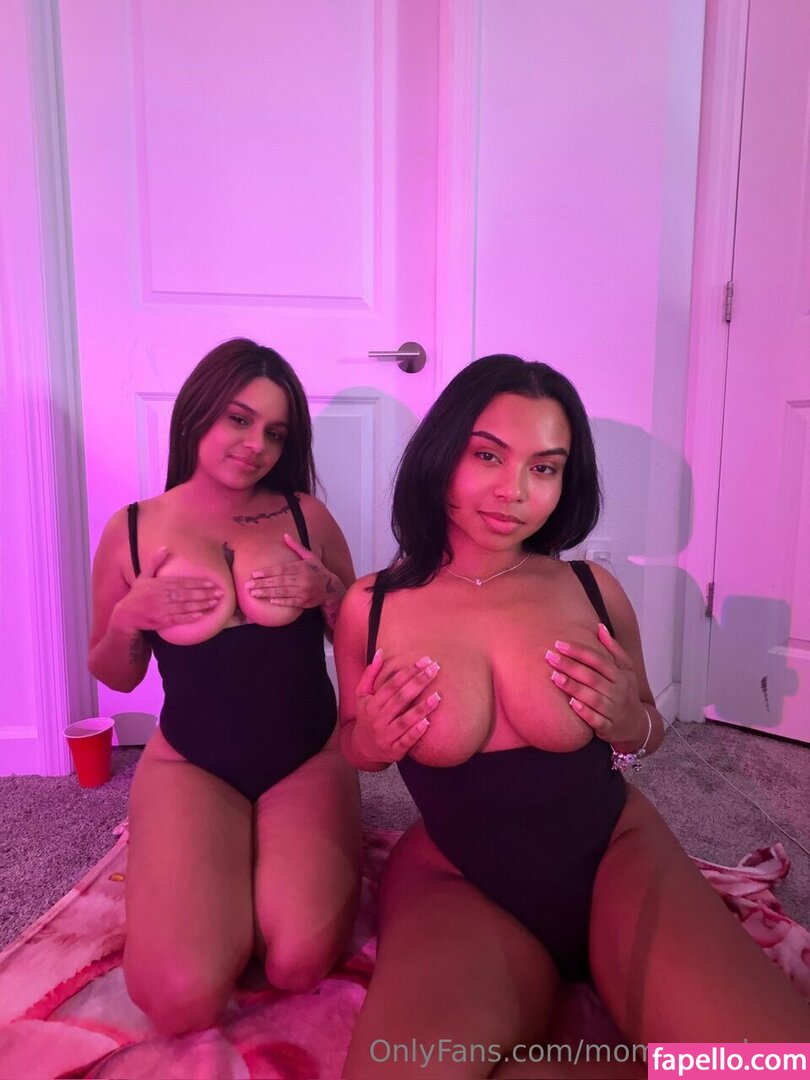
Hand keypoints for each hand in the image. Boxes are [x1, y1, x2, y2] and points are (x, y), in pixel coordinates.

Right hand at [110, 548, 222, 633]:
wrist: (125, 615)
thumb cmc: (137, 595)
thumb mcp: (143, 576)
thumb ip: (154, 562)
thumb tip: (164, 547)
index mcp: (159, 584)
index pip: (182, 583)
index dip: (197, 583)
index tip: (211, 583)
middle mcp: (161, 596)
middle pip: (186, 594)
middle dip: (204, 594)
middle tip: (220, 593)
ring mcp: (162, 609)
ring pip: (185, 606)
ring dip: (201, 605)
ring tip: (215, 603)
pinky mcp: (161, 621)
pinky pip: (178, 619)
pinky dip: (189, 617)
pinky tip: (201, 616)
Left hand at [247, 533, 340, 608]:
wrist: (331, 588)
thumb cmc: (318, 571)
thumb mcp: (310, 556)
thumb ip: (296, 547)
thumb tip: (285, 535)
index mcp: (301, 567)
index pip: (281, 569)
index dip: (267, 572)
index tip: (255, 574)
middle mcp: (302, 579)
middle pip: (278, 581)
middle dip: (262, 583)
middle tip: (248, 585)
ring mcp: (303, 591)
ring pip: (282, 592)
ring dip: (266, 593)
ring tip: (254, 593)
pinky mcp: (304, 602)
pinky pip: (290, 602)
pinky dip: (280, 602)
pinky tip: (270, 601)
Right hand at [352, 650, 441, 762]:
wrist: (362, 748)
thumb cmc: (367, 717)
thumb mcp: (362, 695)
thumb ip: (370, 674)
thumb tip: (380, 652)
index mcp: (372, 704)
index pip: (391, 685)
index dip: (408, 672)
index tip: (424, 661)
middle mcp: (378, 719)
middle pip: (400, 698)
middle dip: (418, 682)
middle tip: (435, 669)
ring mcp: (386, 735)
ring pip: (405, 720)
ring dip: (421, 708)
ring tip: (438, 696)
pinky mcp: (394, 750)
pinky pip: (406, 741)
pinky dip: (416, 733)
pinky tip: (427, 723)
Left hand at [544, 623, 647, 746]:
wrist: (637, 725)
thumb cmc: (626, 692)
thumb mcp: (626, 670)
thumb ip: (613, 649)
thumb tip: (599, 627)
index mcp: (620, 676)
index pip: (598, 660)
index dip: (579, 651)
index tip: (559, 644)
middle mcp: (618, 692)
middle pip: (592, 676)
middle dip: (570, 666)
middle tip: (550, 656)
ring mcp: (613, 710)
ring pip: (592, 697)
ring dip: (573, 687)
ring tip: (554, 677)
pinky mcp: (608, 727)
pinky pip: (595, 719)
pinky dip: (584, 712)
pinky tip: (570, 703)